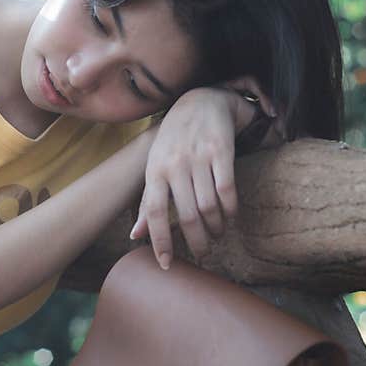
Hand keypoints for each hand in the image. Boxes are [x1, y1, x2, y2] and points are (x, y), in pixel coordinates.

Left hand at [129, 80, 279, 268]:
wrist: (200, 101)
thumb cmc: (173, 140)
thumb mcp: (155, 167)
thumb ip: (148, 201)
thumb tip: (135, 236)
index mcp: (155, 171)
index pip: (156, 213)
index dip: (160, 241)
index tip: (167, 263)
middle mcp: (175, 165)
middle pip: (187, 215)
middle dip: (197, 242)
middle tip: (203, 255)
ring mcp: (198, 157)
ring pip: (209, 206)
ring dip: (216, 228)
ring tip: (218, 235)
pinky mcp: (221, 151)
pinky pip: (227, 190)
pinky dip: (231, 210)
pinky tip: (231, 218)